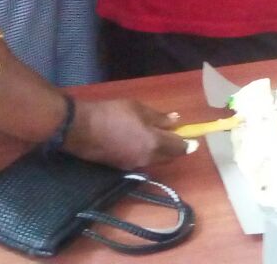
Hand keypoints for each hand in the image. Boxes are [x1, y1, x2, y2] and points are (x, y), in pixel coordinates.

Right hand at [65, 99, 188, 168]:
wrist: (82, 128)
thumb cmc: (112, 113)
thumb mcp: (138, 109)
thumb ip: (159, 118)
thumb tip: (177, 121)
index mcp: (154, 144)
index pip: (178, 148)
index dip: (188, 145)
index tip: (194, 141)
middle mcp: (147, 159)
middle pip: (168, 156)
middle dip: (174, 148)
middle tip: (175, 135)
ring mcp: (134, 165)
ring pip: (154, 159)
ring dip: (159, 150)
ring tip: (155, 135)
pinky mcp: (121, 167)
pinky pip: (141, 160)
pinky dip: (146, 152)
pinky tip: (138, 140)